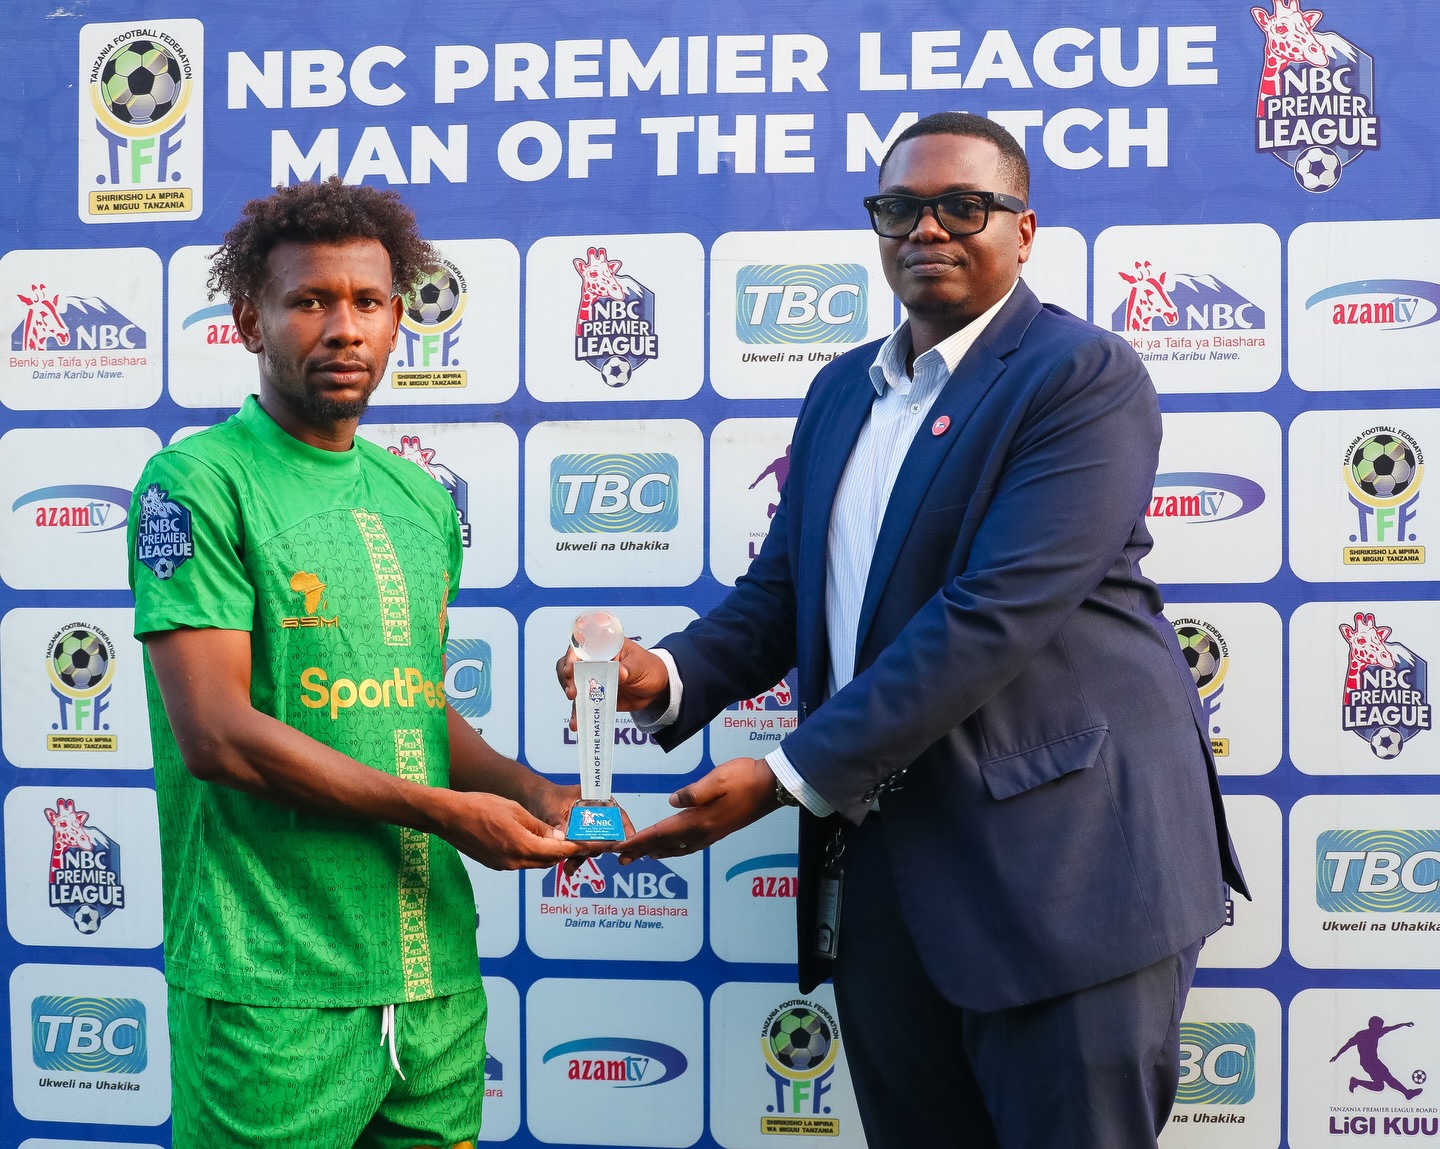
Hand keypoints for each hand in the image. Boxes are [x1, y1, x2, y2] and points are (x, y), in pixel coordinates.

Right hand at [434, 790, 586, 870]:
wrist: (449, 817)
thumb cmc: (481, 807)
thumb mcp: (515, 811)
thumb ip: (538, 827)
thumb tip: (557, 837)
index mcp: (522, 846)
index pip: (557, 852)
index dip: (575, 848)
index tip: (589, 845)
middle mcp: (514, 861)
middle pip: (548, 861)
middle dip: (563, 852)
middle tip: (577, 841)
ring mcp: (503, 865)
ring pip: (534, 863)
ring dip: (547, 854)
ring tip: (557, 840)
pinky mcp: (495, 864)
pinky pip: (520, 862)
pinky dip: (531, 854)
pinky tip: (533, 841)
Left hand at [520, 779, 636, 874]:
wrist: (534, 802)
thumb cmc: (547, 797)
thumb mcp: (552, 806)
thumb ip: (558, 820)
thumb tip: (564, 834)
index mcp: (597, 801)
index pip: (618, 814)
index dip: (625, 829)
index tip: (626, 843)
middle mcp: (595, 817)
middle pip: (606, 834)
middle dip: (601, 849)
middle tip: (593, 855)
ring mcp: (587, 830)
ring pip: (592, 846)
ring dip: (583, 857)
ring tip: (569, 868)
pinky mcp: (577, 840)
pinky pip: (580, 851)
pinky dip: (574, 859)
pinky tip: (567, 868)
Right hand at [556, 638, 670, 728]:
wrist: (657, 688)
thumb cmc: (649, 668)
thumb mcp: (640, 665)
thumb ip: (629, 669)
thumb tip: (620, 672)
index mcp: (603, 648)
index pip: (581, 648)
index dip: (571, 657)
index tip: (570, 670)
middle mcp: (593, 662)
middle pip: (569, 667)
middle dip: (566, 679)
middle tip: (572, 692)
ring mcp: (593, 680)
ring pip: (573, 687)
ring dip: (571, 699)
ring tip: (575, 712)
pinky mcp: (596, 697)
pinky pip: (583, 705)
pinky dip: (579, 714)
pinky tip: (577, 724)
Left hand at [619, 756, 778, 861]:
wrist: (771, 786)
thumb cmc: (744, 778)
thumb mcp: (716, 779)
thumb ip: (693, 793)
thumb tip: (672, 802)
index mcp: (699, 821)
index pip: (661, 833)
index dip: (640, 840)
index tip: (621, 848)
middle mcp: (703, 833)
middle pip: (665, 844)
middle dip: (642, 850)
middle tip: (621, 858)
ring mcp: (711, 834)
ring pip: (677, 848)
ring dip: (657, 851)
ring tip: (642, 855)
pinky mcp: (718, 831)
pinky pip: (689, 845)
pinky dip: (674, 849)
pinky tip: (671, 847)